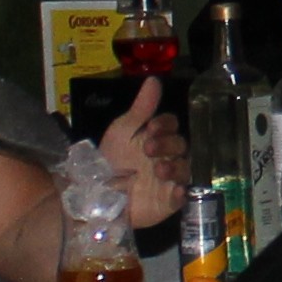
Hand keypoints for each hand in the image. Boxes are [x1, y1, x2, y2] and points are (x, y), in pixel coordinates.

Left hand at [100, 72, 185, 220]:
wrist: (95, 195)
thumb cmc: (109, 160)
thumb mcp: (122, 132)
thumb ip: (141, 108)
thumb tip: (154, 79)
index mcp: (157, 138)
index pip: (172, 126)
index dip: (165, 125)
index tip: (151, 126)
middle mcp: (168, 157)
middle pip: (181, 146)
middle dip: (167, 145)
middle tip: (148, 148)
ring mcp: (171, 180)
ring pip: (186, 169)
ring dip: (176, 167)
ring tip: (159, 169)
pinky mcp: (169, 202)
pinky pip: (182, 197)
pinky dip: (181, 193)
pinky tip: (176, 190)